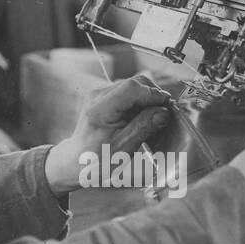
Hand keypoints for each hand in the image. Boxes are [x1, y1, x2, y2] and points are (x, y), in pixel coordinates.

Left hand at [44, 74, 172, 194]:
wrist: (76, 160)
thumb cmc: (98, 159)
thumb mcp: (124, 148)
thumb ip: (144, 127)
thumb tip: (164, 112)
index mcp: (100, 109)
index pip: (133, 88)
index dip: (154, 94)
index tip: (168, 108)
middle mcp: (97, 95)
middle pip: (135, 82)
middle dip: (153, 96)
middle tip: (164, 114)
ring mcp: (99, 93)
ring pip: (134, 85)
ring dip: (148, 99)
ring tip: (153, 119)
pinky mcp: (104, 96)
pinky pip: (128, 92)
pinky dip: (140, 102)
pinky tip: (142, 118)